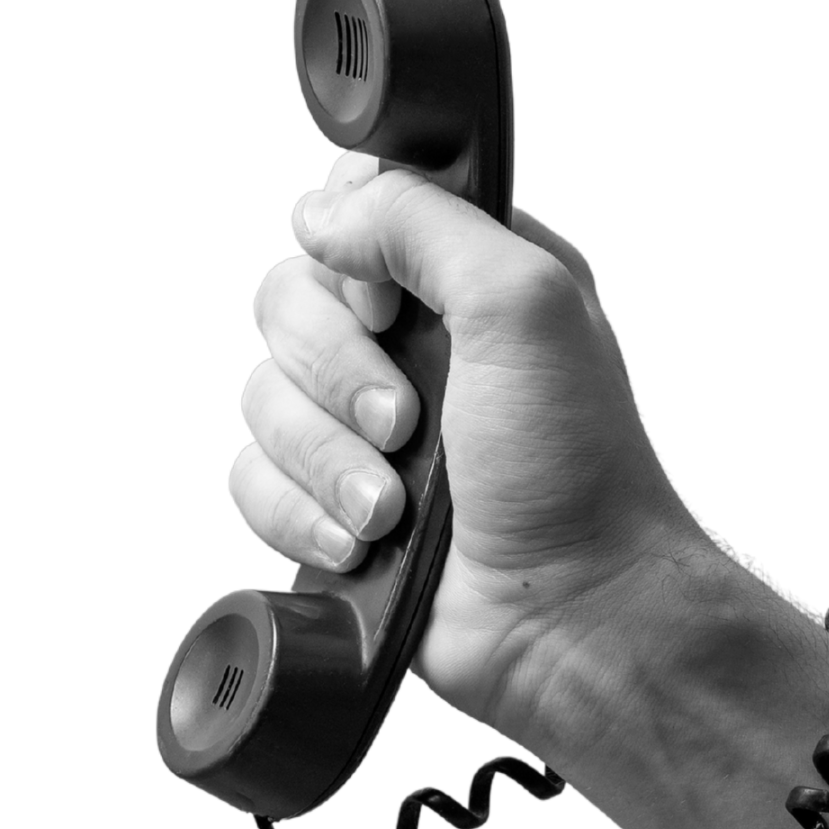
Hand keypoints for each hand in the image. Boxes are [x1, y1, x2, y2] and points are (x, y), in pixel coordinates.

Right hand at [232, 153, 707, 752]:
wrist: (573, 614)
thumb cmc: (578, 473)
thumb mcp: (528, 301)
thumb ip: (422, 220)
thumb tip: (326, 216)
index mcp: (461, 281)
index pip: (340, 214)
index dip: (346, 261)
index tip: (391, 312)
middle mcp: (410, 347)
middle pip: (283, 304)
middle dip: (337, 373)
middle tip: (408, 423)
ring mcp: (363, 432)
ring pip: (260, 401)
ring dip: (328, 462)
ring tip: (395, 506)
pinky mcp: (329, 509)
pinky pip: (250, 486)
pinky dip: (300, 516)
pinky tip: (362, 543)